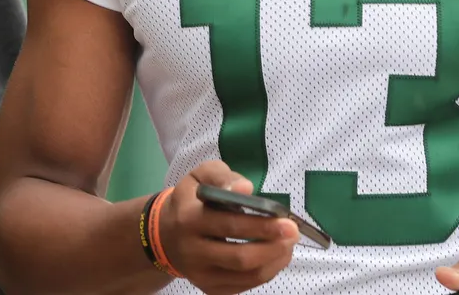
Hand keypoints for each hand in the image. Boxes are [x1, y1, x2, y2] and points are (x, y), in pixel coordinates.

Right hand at [158, 161, 299, 294]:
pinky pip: (242, 286)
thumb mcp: (201, 174)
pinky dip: (265, 273)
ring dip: (274, 261)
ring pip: (244, 276)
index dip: (260, 224)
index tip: (286, 219)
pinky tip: (276, 256)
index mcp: (190, 219)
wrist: (165, 232)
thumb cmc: (191, 198)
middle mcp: (192, 252)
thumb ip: (224, 177)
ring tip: (289, 245)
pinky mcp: (208, 288)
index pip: (229, 225)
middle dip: (273, 246)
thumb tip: (246, 189)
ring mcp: (200, 275)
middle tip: (294, 233)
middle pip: (239, 257)